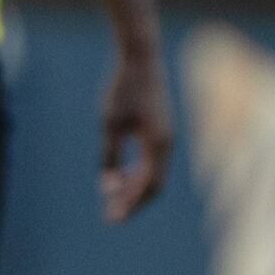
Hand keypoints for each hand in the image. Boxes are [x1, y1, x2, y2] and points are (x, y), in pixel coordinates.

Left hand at [96, 36, 176, 222]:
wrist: (141, 58)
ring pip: (154, 174)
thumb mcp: (110, 123)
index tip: (113, 217)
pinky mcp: (162, 130)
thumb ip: (110, 156)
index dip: (131, 204)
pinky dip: (139, 174)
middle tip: (111, 215)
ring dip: (135, 189)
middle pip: (153, 185)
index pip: (148, 186)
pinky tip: (122, 177)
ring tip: (113, 199)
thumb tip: (108, 187)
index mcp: (157, 144)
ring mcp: (167, 137)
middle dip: (132, 202)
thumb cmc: (123, 88)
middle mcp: (167, 143)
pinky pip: (153, 162)